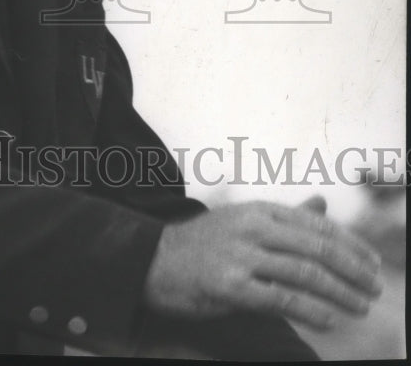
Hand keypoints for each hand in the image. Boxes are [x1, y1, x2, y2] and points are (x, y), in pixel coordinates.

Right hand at [143, 196, 382, 330]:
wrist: (151, 260)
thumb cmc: (204, 244)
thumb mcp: (244, 221)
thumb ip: (285, 218)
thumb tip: (322, 205)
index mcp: (259, 210)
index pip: (317, 225)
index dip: (351, 245)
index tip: (373, 264)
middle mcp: (253, 227)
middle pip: (317, 248)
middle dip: (353, 270)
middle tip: (375, 288)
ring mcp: (241, 255)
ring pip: (305, 273)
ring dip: (341, 293)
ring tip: (360, 307)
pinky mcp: (230, 286)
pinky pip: (282, 298)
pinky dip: (312, 310)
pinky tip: (330, 320)